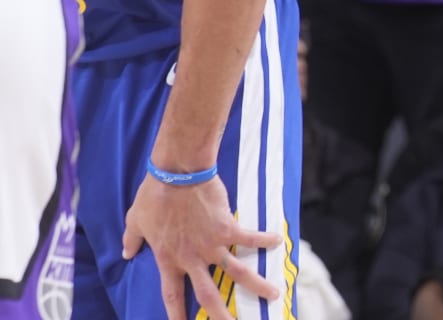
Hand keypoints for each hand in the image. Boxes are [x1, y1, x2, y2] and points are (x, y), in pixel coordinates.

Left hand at [122, 174, 282, 319]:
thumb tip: (126, 252)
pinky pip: (250, 237)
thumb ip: (132, 239)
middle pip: (209, 295)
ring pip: (238, 272)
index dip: (176, 315)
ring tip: (274, 295)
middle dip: (222, 315)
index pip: (172, 295)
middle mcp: (192, 259)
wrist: (178, 176)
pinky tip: (278, 242)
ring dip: (257, 285)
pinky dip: (264, 240)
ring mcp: (212, 245)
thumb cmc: (154, 197)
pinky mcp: (228, 228)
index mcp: (168, 260)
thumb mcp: (136, 220)